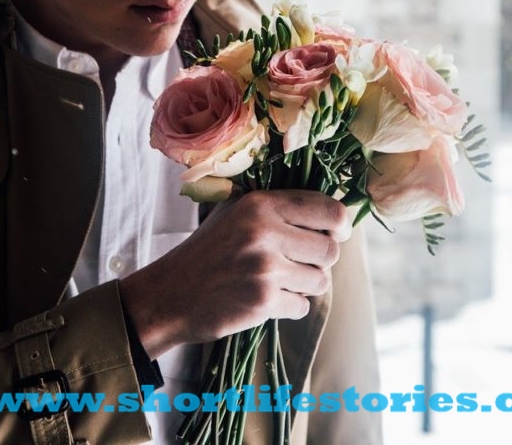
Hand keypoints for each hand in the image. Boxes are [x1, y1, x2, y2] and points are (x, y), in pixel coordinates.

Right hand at [120, 190, 350, 358]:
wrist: (170, 294)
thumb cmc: (208, 251)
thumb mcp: (235, 213)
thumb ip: (278, 208)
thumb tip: (333, 214)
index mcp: (260, 204)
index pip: (329, 210)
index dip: (340, 225)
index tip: (335, 234)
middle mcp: (265, 232)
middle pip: (330, 250)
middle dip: (319, 261)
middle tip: (297, 263)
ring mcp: (265, 268)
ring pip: (320, 280)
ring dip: (305, 286)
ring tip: (278, 281)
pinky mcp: (263, 301)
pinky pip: (302, 306)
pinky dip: (289, 306)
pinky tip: (264, 299)